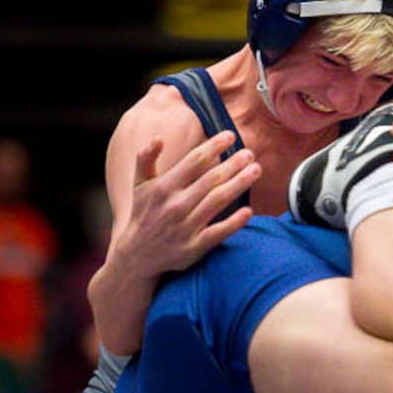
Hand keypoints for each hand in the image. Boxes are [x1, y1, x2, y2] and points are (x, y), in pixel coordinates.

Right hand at [120, 130, 261, 276]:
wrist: (137, 256)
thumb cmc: (143, 215)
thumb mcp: (138, 186)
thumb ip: (145, 159)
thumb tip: (158, 138)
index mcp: (164, 187)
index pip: (195, 161)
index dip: (214, 146)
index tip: (231, 136)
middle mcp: (175, 205)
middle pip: (211, 179)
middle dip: (233, 164)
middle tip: (250, 154)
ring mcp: (185, 227)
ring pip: (218, 201)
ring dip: (239, 184)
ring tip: (255, 170)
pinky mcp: (194, 248)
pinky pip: (217, 233)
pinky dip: (234, 223)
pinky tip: (249, 211)